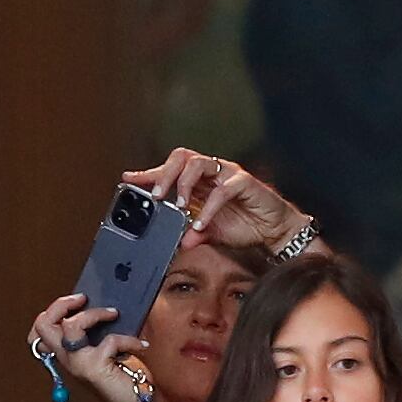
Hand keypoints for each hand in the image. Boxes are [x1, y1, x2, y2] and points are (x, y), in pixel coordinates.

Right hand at [28, 294, 148, 401]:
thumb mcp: (101, 352)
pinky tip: (140, 345)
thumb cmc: (119, 379)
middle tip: (84, 299)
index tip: (76, 303)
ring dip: (94, 314)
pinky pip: (110, 340)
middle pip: (43, 323)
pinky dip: (129, 339)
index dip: (52, 311)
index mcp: (65, 354)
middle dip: (62, 304)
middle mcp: (66, 359)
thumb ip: (94, 335)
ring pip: (70, 326)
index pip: (39, 331)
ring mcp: (77, 363)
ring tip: (114, 314)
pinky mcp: (95, 367)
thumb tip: (103, 306)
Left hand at [123, 148, 307, 254]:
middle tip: (155, 196)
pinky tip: (201, 223)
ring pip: (199, 164)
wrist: (273, 230)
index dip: (149, 173)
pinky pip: (223, 189)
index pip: (170, 170)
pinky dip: (209, 207)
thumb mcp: (210, 233)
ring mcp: (227, 174)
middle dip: (164, 174)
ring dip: (184, 185)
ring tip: (178, 206)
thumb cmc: (244, 225)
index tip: (128, 179)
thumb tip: (179, 244)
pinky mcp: (244, 182)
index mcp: (199, 182)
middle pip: (182, 158)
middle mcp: (211, 173)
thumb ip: (193, 235)